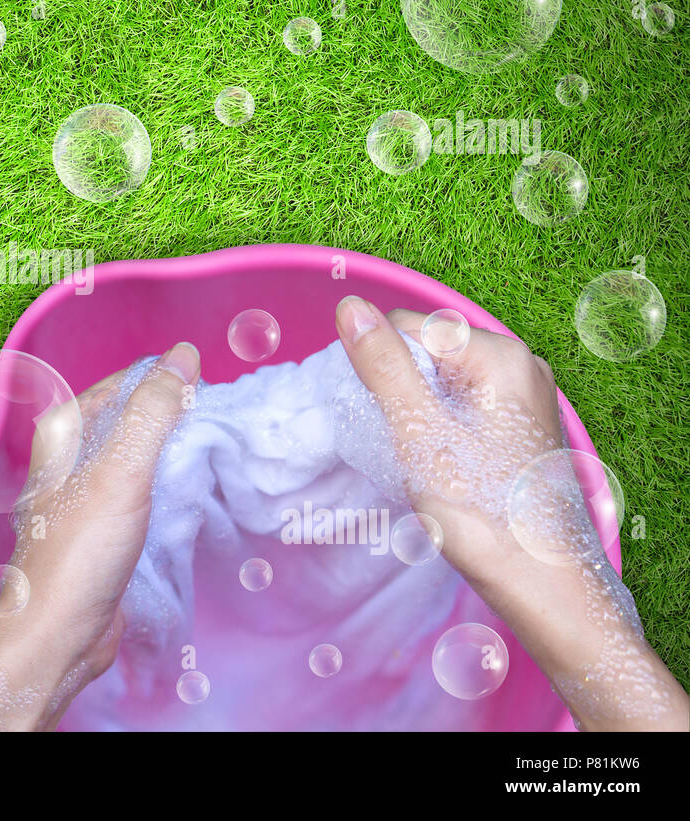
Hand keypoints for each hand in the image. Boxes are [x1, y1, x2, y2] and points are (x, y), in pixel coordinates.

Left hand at [0, 342, 199, 730]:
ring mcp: (85, 497)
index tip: (212, 393)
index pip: (124, 384)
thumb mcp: (123, 470)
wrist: (58, 636)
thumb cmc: (80, 552)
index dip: (167, 383)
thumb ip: (154, 410)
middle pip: (133, 421)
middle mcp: (69, 460)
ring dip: (174, 457)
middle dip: (175, 420)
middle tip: (221, 426)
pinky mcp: (102, 532)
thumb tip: (183, 354)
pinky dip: (168, 492)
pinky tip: (193, 500)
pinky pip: (141, 496)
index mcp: (64, 434)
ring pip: (139, 460)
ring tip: (214, 459)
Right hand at [335, 295, 687, 730]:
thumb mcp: (418, 431)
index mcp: (499, 355)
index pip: (409, 329)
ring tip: (434, 462)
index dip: (383, 373)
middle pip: (427, 354)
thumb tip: (349, 307)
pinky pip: (464, 406)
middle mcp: (521, 365)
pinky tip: (449, 467)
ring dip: (422, 415)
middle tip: (416, 449)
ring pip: (442, 383)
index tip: (394, 424)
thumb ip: (382, 364)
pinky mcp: (522, 426)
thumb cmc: (480, 510)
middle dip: (405, 394)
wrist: (540, 583)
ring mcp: (526, 397)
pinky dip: (444, 430)